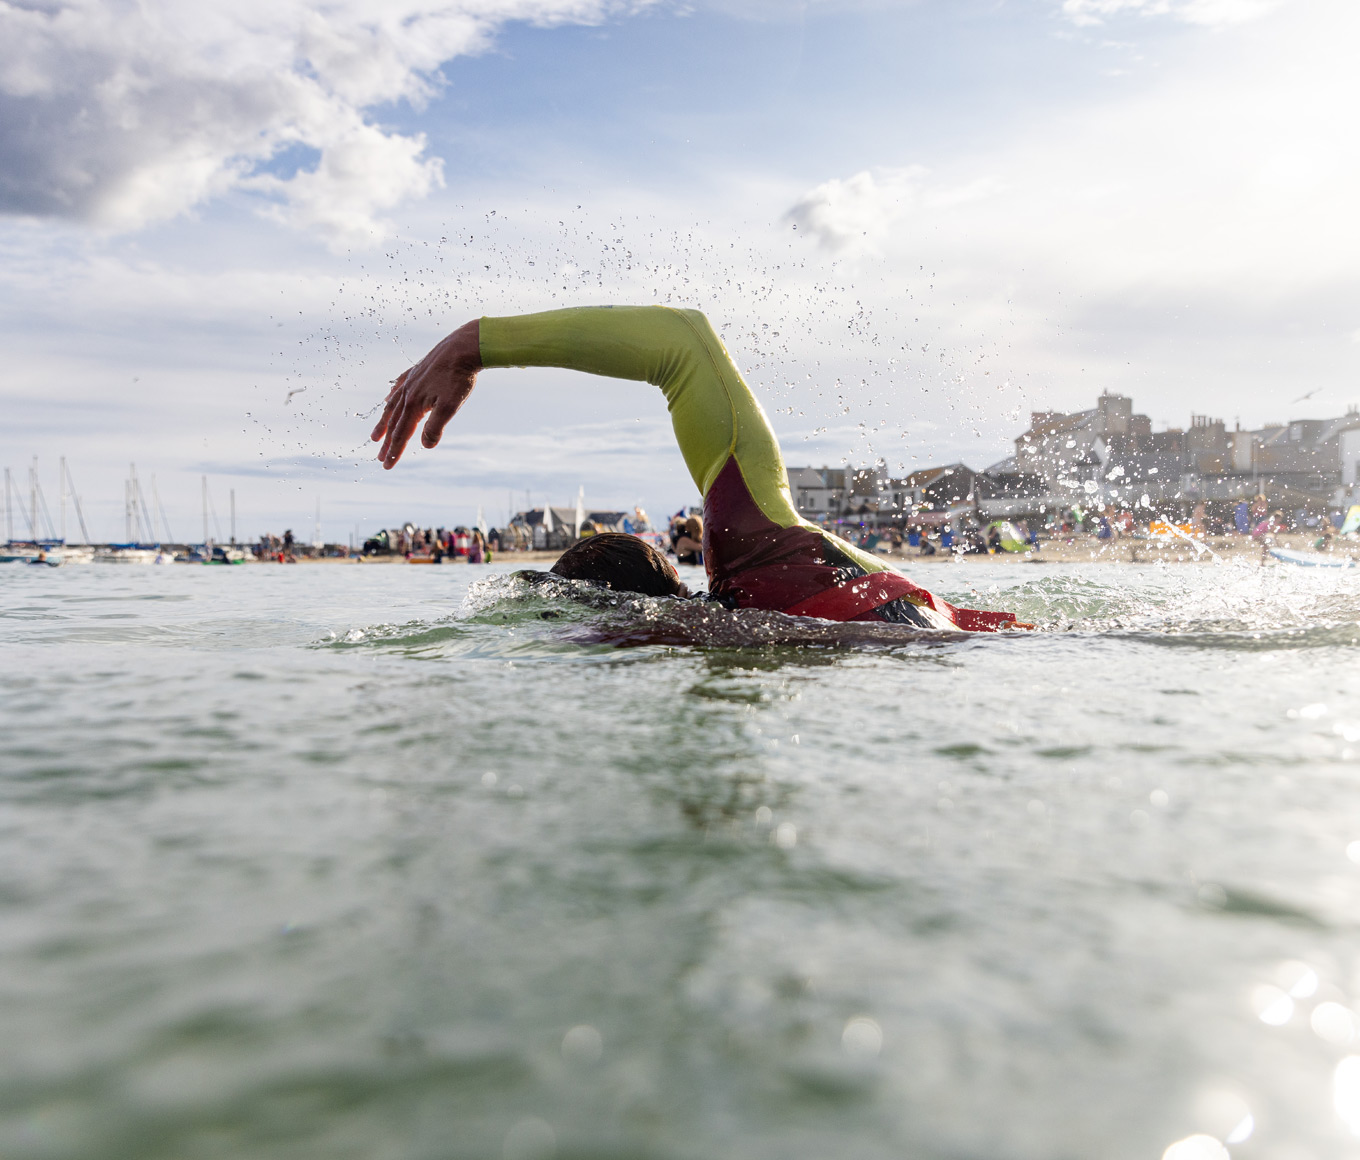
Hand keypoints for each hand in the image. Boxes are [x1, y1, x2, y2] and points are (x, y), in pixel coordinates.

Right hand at [370, 319, 480, 468]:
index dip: (394, 451)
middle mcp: (407, 393)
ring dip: (384, 422)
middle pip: (393, 423)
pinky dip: (391, 397)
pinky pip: (398, 388)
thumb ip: (435, 428)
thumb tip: (425, 446)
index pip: (401, 434)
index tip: (387, 465)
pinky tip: (389, 399)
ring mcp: (410, 381)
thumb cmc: (458, 378)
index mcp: (413, 405)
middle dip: (387, 442)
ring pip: (392, 406)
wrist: (462, 347)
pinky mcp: (416, 372)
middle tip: (380, 457)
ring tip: (376, 435)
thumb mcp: (450, 407)